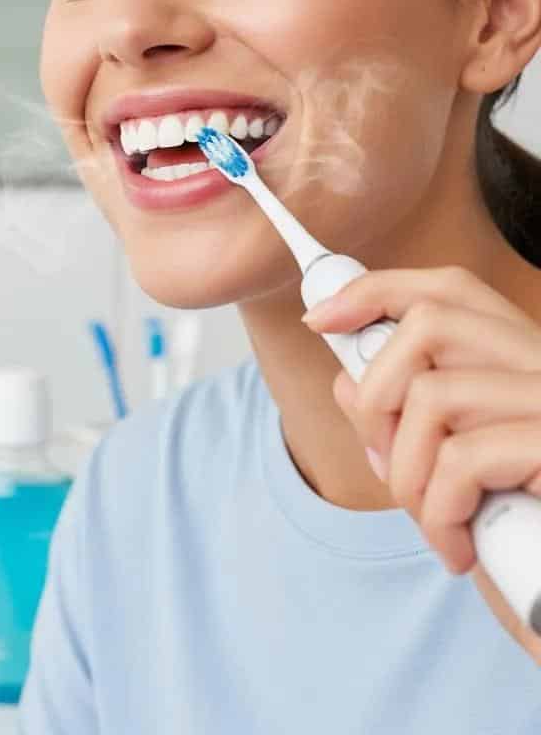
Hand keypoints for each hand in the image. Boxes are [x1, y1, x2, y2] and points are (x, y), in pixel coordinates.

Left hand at [303, 266, 540, 665]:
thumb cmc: (517, 535)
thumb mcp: (451, 469)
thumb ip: (405, 420)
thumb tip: (347, 382)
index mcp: (523, 358)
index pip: (449, 289)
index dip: (375, 292)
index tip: (318, 320)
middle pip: (429, 324)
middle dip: (377, 396)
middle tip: (385, 463)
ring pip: (433, 395)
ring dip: (405, 470)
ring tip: (430, 520)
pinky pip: (461, 459)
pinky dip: (438, 511)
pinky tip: (457, 549)